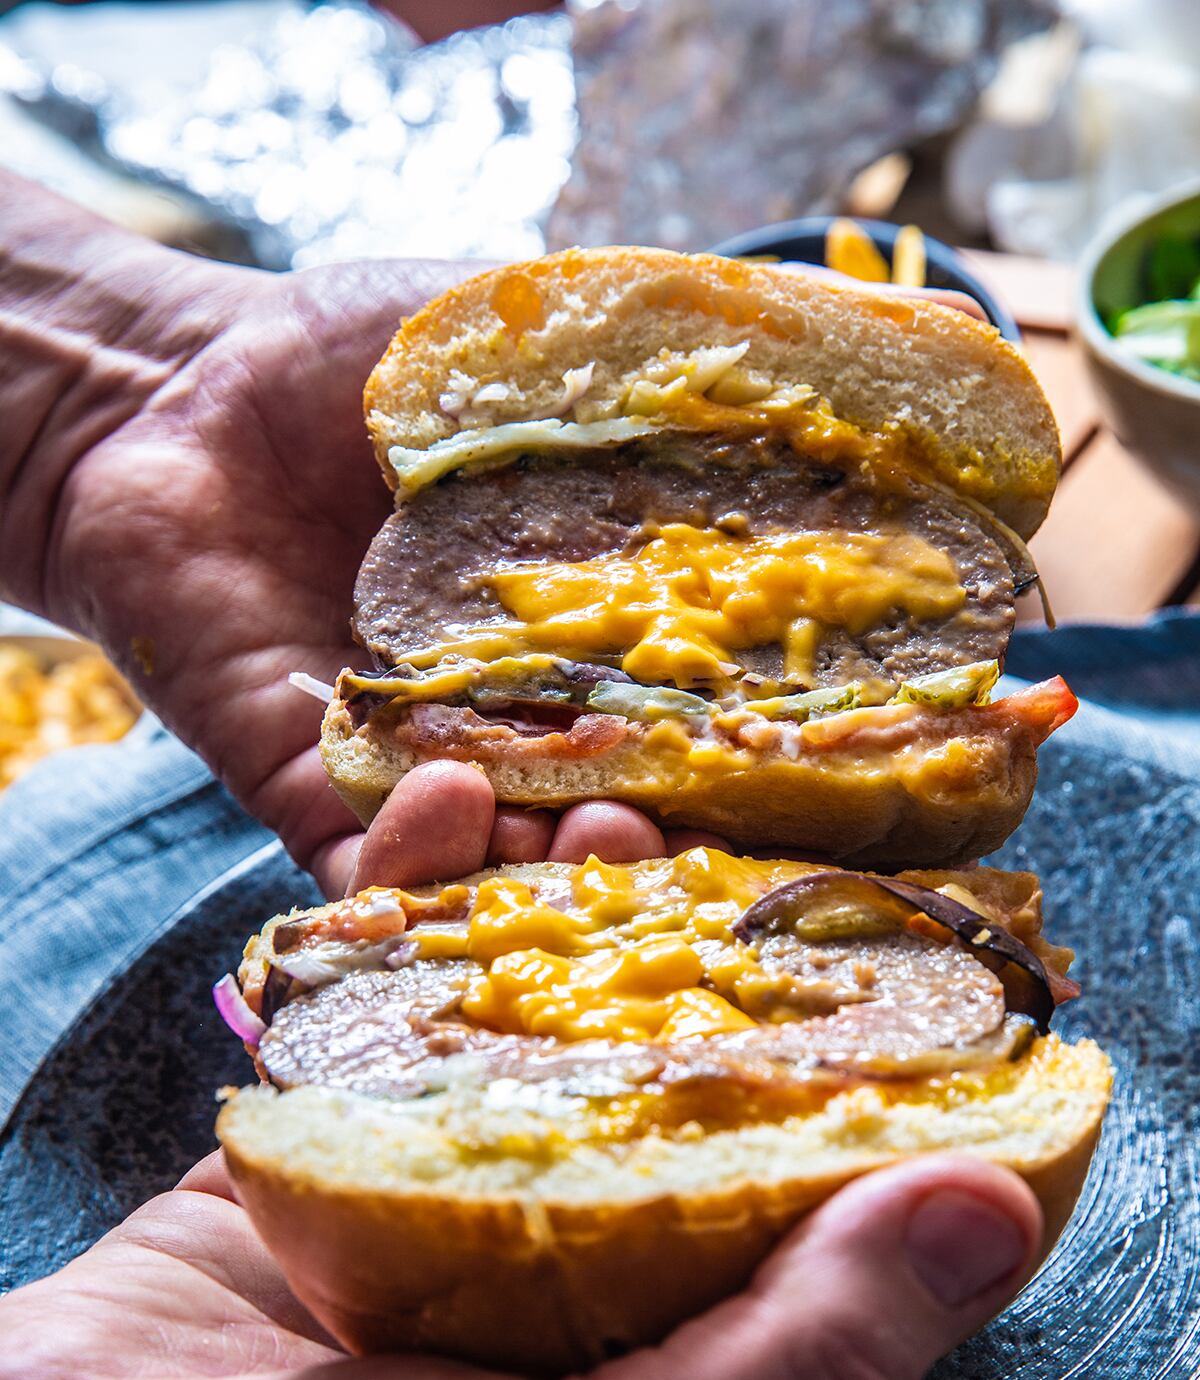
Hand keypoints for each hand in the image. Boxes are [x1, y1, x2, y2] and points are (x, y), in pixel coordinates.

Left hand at [1, 179, 987, 894]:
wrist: (171, 386)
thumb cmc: (361, 354)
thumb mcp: (543, 333)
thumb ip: (685, 367)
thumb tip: (897, 337)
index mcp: (604, 635)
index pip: (721, 728)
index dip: (790, 769)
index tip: (856, 775)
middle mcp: (528, 724)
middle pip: (633, 826)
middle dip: (683, 848)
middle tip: (706, 820)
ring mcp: (425, 770)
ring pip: (513, 876)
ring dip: (565, 876)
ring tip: (601, 835)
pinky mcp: (314, 794)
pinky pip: (373, 875)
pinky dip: (418, 865)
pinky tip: (447, 793)